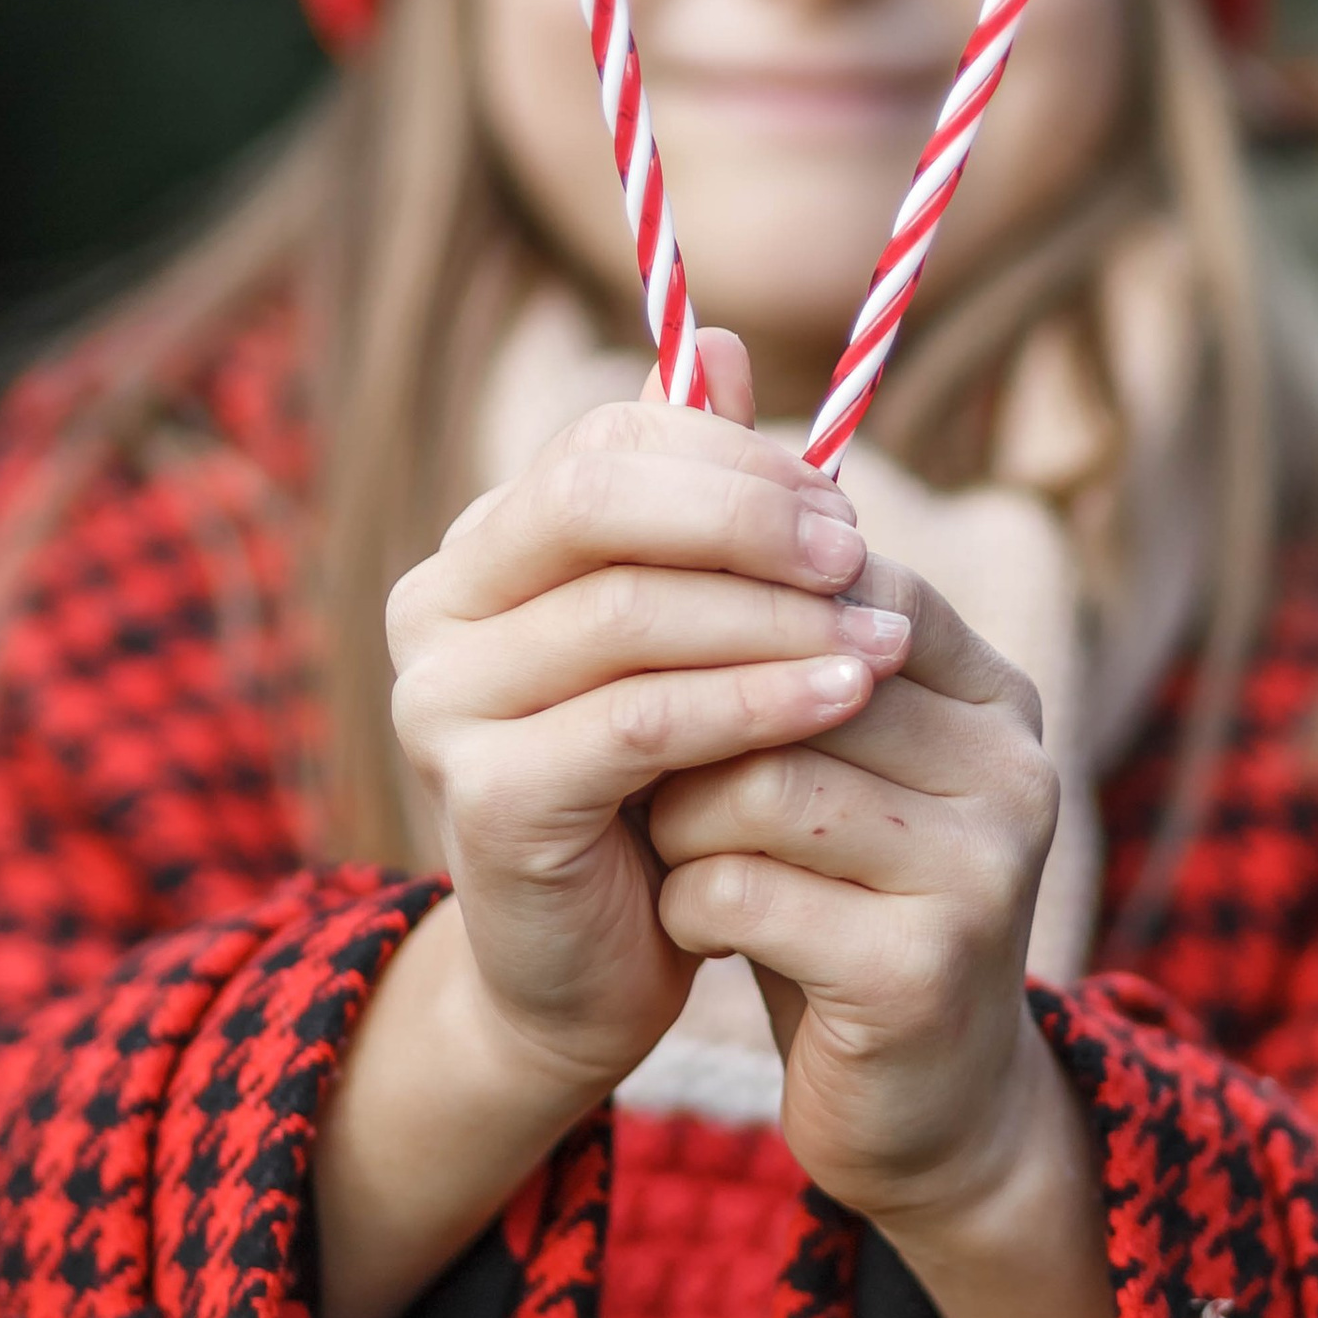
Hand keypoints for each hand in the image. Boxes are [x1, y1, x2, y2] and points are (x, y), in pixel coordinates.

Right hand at [383, 334, 913, 1108]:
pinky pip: (641, 723)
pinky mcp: (486, 798)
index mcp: (475, 551)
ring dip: (773, 616)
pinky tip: (842, 696)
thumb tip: (724, 345)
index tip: (840, 502)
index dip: (729, 458)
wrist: (586, 972)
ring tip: (884, 632)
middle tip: (859, 551)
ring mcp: (443, 704)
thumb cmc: (649, 783)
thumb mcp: (677, 632)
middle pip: (592, 507)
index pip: (600, 447)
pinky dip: (754, 700)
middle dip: (743, 517)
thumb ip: (691, 501)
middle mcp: (433, 611)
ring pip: (628, 615)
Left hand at [644, 555, 1059, 1227]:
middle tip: (637, 762)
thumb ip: (788, 658)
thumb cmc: (843, 901)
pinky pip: (744, 889)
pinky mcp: (923, 969)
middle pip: (792, 678)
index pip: (849, 582)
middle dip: (691, 720)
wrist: (920, 1110)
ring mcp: (982, 869)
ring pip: (760, 780)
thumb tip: (685, 497)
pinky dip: (689, 905)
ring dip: (682, 821)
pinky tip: (701, 929)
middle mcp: (1011, 765)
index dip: (730, 606)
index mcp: (996, 695)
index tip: (649, 650)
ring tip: (678, 850)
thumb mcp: (833, 766)